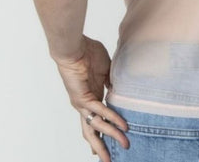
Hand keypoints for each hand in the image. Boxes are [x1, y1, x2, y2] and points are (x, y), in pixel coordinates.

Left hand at [54, 35, 129, 160]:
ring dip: (111, 136)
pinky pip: (101, 111)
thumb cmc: (87, 53)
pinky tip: (123, 125)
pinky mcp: (84, 98)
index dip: (100, 135)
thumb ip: (111, 81)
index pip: (95, 121)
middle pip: (92, 131)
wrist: (74, 48)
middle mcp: (85, 105)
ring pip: (97, 126)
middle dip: (101, 147)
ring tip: (125, 144)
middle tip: (110, 160)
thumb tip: (118, 89)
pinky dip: (112, 118)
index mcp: (90, 98)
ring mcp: (83, 103)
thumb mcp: (105, 70)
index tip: (104, 148)